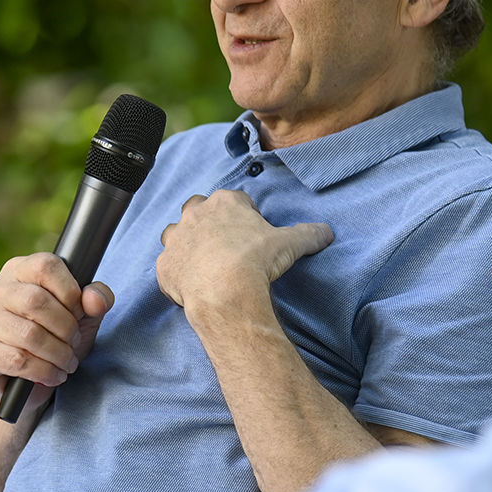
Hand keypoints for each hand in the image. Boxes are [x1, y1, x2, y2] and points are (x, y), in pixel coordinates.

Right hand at [0, 254, 114, 417]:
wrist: (25, 379)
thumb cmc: (55, 337)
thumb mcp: (84, 315)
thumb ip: (96, 299)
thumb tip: (95, 299)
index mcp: (20, 270)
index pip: (45, 266)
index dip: (70, 291)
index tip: (79, 313)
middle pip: (36, 301)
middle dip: (65, 327)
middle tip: (74, 342)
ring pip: (28, 334)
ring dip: (58, 353)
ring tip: (67, 361)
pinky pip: (17, 359)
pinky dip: (44, 371)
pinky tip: (54, 375)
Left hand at [156, 190, 332, 313]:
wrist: (226, 291)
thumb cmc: (256, 260)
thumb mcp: (290, 243)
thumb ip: (308, 233)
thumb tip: (327, 232)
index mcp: (225, 202)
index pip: (235, 201)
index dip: (244, 216)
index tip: (251, 234)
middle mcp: (195, 214)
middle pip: (200, 212)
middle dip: (210, 225)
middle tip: (226, 247)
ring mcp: (176, 239)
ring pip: (177, 235)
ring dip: (188, 245)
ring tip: (205, 264)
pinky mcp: (164, 265)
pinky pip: (168, 266)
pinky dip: (177, 274)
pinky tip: (192, 285)